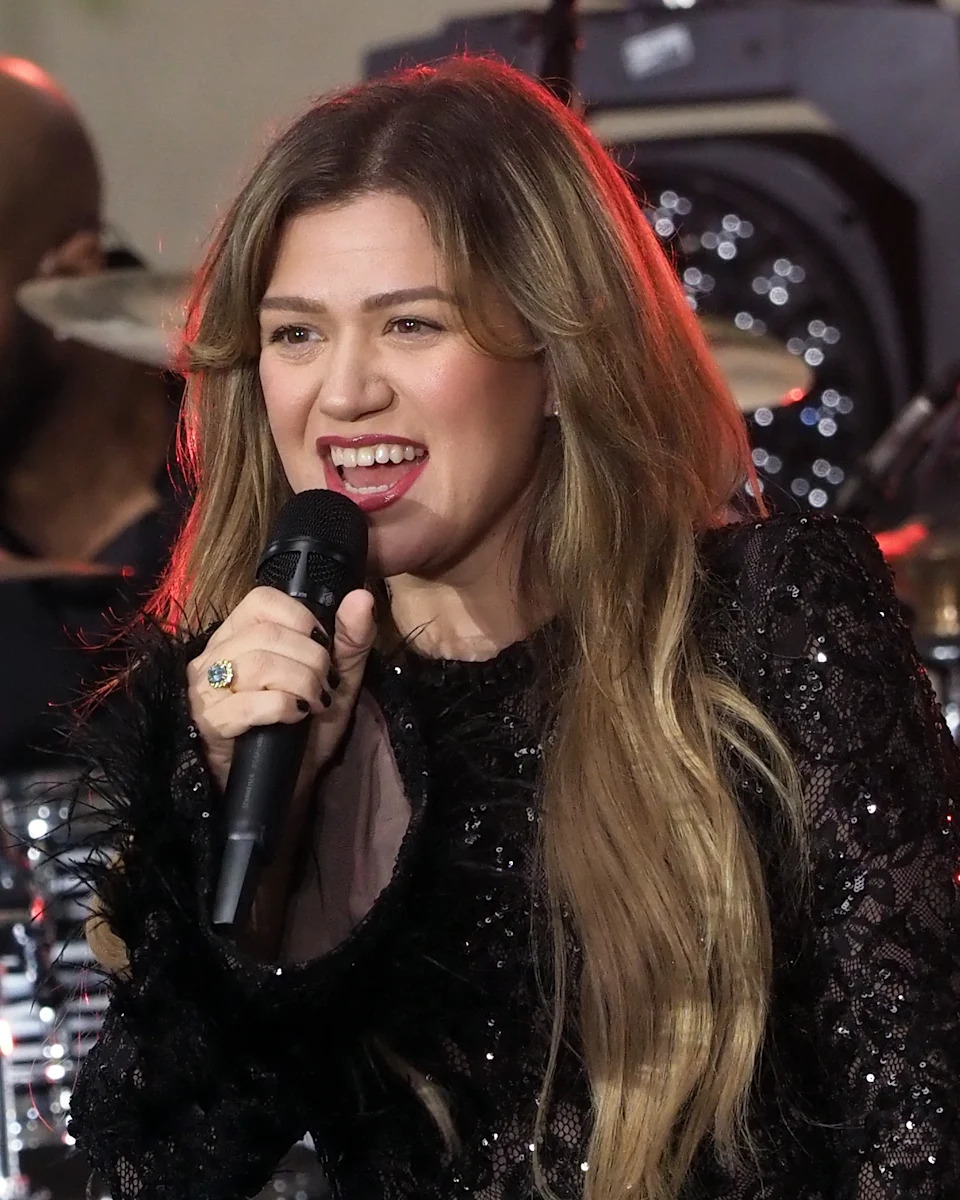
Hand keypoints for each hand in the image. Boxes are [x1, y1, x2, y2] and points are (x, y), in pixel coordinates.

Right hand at [186, 586, 375, 795]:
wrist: (283, 788)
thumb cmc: (303, 731)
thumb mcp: (336, 682)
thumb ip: (351, 640)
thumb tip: (361, 598)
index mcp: (240, 635)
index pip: (264, 600)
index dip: (303, 620)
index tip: (322, 649)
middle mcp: (215, 654)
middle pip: (267, 633)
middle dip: (311, 660)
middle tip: (324, 688)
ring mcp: (205, 688)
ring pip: (258, 663)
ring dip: (300, 683)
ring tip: (312, 703)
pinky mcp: (208, 721)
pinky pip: (248, 702)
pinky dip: (283, 707)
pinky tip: (296, 717)